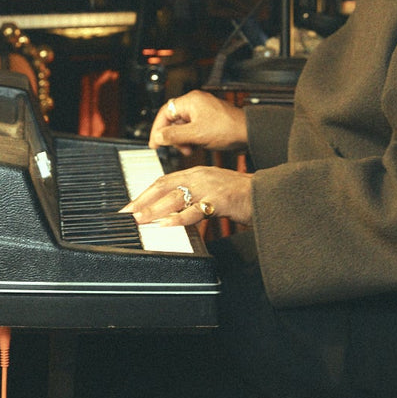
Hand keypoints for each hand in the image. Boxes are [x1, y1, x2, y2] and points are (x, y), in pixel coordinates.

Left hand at [121, 164, 254, 227]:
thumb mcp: (214, 190)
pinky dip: (179, 217)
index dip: (146, 193)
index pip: (165, 180)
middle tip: (128, 213)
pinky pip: (195, 210)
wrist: (268, 193)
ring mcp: (209, 187)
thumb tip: (174, 211)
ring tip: (140, 219)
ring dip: (155, 208)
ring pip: (175, 197)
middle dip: (143, 199)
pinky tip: (166, 224)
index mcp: (197, 173)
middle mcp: (200, 177)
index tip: (132, 205)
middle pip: (164, 186)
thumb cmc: (242, 195)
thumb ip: (195, 197)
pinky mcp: (220, 200)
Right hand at [148, 90, 247, 156]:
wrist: (250, 134)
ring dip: (183, 140)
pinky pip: (193, 129)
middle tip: (179, 148)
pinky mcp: (208, 120)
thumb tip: (158, 137)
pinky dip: (192, 139)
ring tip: (190, 149)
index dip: (158, 128)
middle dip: (174, 136)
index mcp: (190, 101)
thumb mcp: (196, 135)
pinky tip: (197, 146)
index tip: (155, 143)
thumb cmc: (228, 129)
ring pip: (183, 126)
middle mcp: (195, 103)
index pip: (165, 113)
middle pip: (174, 120)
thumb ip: (174, 135)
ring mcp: (202, 111)